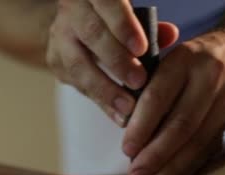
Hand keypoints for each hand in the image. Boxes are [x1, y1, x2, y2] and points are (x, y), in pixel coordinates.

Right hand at [46, 0, 177, 124]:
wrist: (74, 23)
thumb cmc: (110, 18)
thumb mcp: (128, 14)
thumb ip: (147, 24)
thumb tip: (170, 35)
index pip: (106, 4)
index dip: (123, 26)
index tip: (141, 49)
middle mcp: (71, 12)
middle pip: (91, 36)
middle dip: (116, 61)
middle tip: (138, 82)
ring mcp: (58, 38)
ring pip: (78, 64)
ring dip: (104, 88)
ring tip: (127, 108)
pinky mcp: (54, 62)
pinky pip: (76, 83)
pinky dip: (99, 99)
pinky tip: (116, 114)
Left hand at [123, 30, 224, 174]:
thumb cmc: (197, 61)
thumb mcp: (173, 59)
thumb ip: (149, 86)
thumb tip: (123, 126)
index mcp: (184, 60)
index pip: (157, 97)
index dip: (140, 127)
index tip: (126, 149)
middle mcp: (211, 78)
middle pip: (180, 125)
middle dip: (155, 155)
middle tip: (135, 174)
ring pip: (198, 141)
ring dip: (172, 169)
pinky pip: (213, 149)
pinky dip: (190, 169)